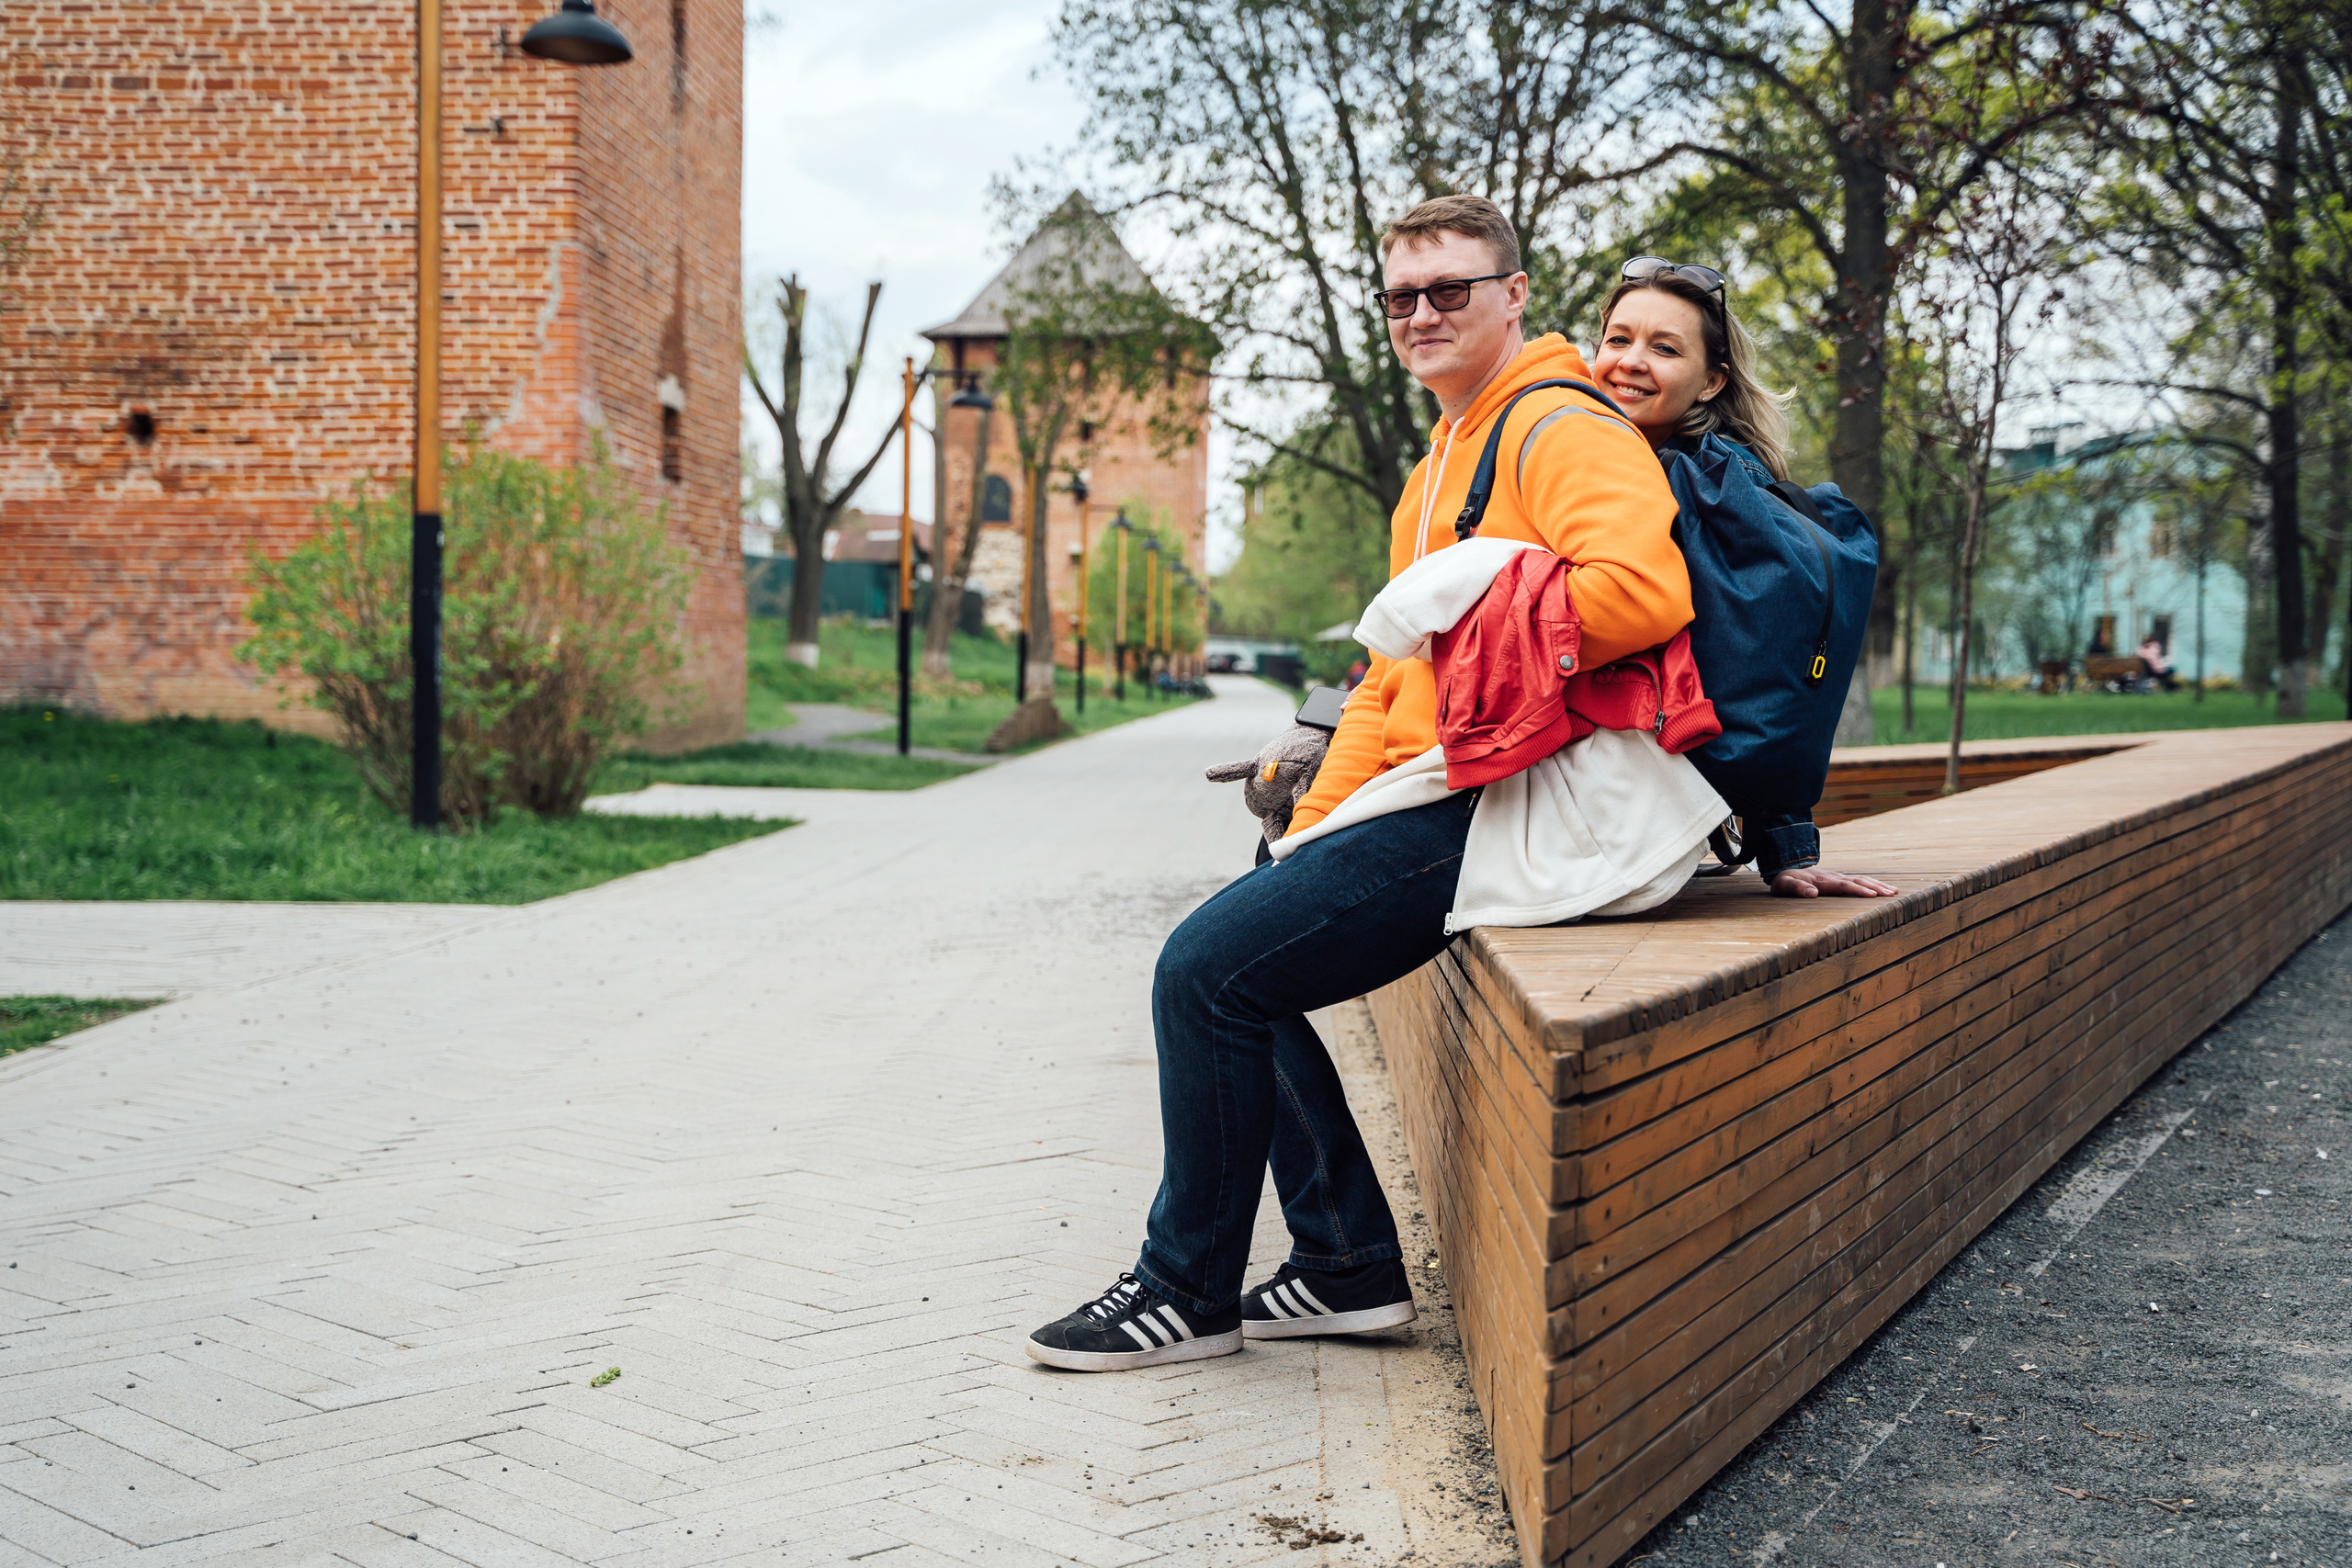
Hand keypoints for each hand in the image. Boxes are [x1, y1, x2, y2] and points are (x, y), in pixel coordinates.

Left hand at [1769, 866, 1898, 898]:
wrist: (1786, 867)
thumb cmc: (1785, 880)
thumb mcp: (1784, 884)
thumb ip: (1796, 888)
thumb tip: (1812, 892)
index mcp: (1822, 880)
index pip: (1843, 885)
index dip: (1858, 890)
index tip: (1872, 895)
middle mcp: (1833, 877)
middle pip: (1857, 880)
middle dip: (1875, 887)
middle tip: (1891, 894)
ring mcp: (1837, 876)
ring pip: (1861, 878)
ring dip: (1877, 884)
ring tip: (1894, 891)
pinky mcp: (1839, 878)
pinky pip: (1859, 879)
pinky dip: (1873, 883)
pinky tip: (1883, 888)